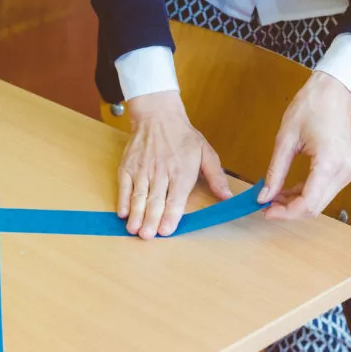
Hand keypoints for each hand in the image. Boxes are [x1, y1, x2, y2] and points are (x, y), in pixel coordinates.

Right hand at [118, 91, 232, 238]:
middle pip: (155, 200)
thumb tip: (228, 197)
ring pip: (138, 195)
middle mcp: (161, 172)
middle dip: (151, 220)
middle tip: (148, 236)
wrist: (158, 115)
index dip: (170, 216)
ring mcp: (142, 169)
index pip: (175, 198)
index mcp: (181, 171)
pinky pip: (124, 186)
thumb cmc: (183, 136)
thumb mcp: (206, 152)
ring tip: (134, 230)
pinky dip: (122, 200)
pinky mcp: (128, 166)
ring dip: (136, 214)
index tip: (166, 231)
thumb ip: (216, 176)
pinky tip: (122, 213)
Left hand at [257, 71, 350, 219]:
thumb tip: (264, 196)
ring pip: (320, 202)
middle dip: (289, 210)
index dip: (286, 212)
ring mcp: (349, 172)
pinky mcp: (347, 170)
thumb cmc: (309, 108)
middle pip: (315, 207)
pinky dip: (306, 194)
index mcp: (329, 162)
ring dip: (296, 203)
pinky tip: (288, 190)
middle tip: (266, 205)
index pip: (308, 202)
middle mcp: (344, 171)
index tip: (266, 211)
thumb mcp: (285, 139)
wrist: (332, 93)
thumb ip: (275, 171)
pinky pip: (325, 191)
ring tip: (274, 196)